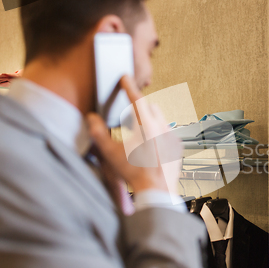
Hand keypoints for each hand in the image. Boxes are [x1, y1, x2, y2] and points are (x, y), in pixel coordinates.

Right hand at [87, 75, 180, 193]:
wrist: (156, 190)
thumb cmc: (133, 172)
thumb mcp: (110, 153)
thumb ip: (98, 133)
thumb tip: (91, 118)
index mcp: (146, 126)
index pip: (136, 99)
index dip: (129, 86)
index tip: (125, 77)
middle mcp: (162, 128)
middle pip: (150, 107)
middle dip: (139, 107)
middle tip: (128, 119)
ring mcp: (172, 137)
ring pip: (160, 119)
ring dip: (149, 121)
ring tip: (138, 136)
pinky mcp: (177, 146)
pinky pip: (167, 132)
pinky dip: (158, 134)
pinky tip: (150, 147)